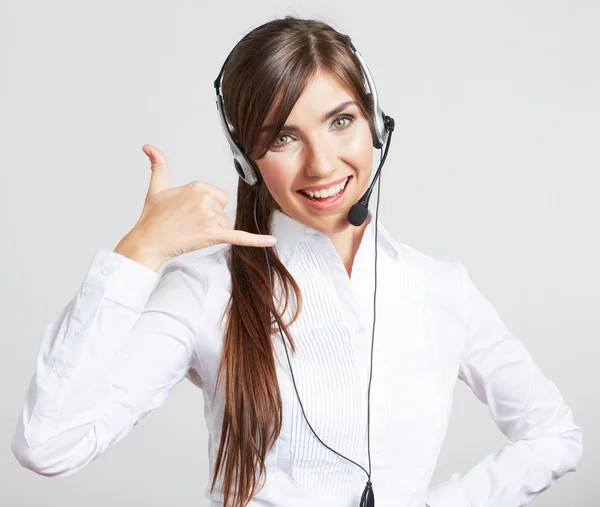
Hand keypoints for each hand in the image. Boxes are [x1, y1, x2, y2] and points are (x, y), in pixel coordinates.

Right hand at [118, 144, 276, 268]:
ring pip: (225, 225)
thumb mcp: (157, 187)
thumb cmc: (153, 217)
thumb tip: (148, 146)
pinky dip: (257, 240)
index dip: (206, 207)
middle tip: (189, 224)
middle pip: (223, 211)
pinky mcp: (214, 235)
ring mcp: (210, 218)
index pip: (218, 197)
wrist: (148, 241)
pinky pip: (241, 237)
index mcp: (198, 186)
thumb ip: (158, 165)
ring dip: (212, 232)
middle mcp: (206, 199)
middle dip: (210, 219)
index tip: (188, 212)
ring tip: (191, 232)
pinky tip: (271, 240)